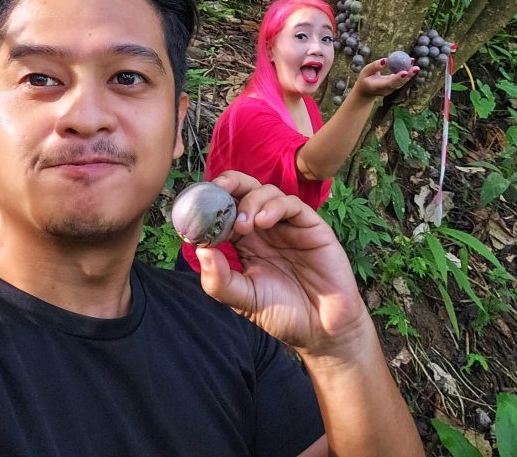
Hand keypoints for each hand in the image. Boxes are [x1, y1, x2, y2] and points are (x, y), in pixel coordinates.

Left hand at [196, 171, 368, 354]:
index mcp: (246, 243)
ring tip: (243, 224)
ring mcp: (289, 226)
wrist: (322, 331)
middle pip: (245, 192)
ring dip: (250, 201)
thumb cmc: (283, 314)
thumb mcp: (244, 300)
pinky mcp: (312, 227)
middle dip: (228, 185)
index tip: (194, 209)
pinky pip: (292, 205)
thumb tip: (200, 251)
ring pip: (267, 192)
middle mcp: (266, 229)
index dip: (210, 206)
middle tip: (215, 191)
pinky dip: (275, 206)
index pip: (225, 212)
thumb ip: (220, 281)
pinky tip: (264, 222)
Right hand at [351, 57, 416, 99]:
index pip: (389, 83)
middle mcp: (387, 90)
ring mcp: (392, 89)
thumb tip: (385, 60)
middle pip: (400, 83)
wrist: (366, 91)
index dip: (398, 78)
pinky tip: (411, 61)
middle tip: (415, 67)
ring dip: (410, 72)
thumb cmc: (364, 80)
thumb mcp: (365, 71)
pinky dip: (407, 70)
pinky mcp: (395, 86)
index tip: (405, 72)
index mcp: (378, 87)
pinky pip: (402, 78)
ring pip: (402, 81)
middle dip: (408, 75)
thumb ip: (374, 66)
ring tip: (413, 60)